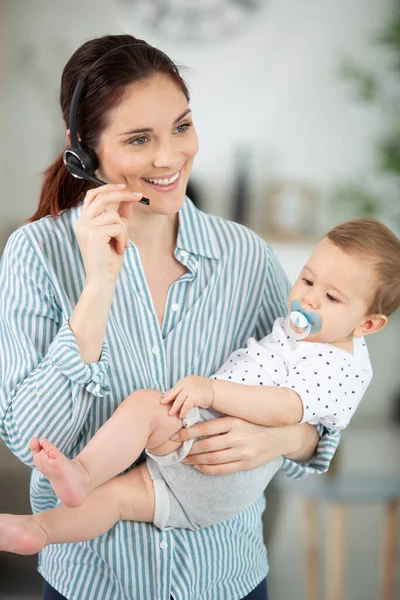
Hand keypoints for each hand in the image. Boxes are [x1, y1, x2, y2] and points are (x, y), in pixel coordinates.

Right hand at [73, 184, 142, 285]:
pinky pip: (117, 227)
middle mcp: (80, 223)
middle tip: (138, 196)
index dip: (108, 188)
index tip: (125, 187)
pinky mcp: (93, 234)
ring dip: (124, 230)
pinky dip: (123, 238)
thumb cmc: (109, 260)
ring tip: (122, 244)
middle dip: (122, 195)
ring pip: (113, 215)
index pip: (92, 196)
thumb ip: (121, 215)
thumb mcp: (116, 233)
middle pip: (101, 197)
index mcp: (82, 221)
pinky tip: (119, 250)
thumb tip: (129, 197)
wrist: (102, 281)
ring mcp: (85, 228)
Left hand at [160, 376, 213, 418]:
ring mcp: (190, 389)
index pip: (176, 387)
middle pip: (175, 392)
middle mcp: (187, 383)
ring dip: (174, 407)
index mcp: (186, 380)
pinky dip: (183, 411)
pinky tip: (181, 416)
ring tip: (170, 413)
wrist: (216, 391)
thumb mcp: (194, 386)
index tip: (164, 398)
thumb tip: (177, 395)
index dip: (170, 393)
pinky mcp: (194, 397)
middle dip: (168, 398)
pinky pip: (186, 405)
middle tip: (161, 403)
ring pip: (179, 399)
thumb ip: (186, 389)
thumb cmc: (206, 390)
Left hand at [170, 416, 294, 474]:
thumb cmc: (255, 424)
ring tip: (184, 460)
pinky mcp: (246, 464)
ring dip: (195, 461)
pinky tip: (198, 467)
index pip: (205, 428)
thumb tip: (194, 423)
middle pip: (206, 446)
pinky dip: (207, 469)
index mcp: (234, 422)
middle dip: (188, 449)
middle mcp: (238, 437)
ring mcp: (242, 452)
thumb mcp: (239, 417)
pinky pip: (222, 469)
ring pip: (212, 459)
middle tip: (176, 450)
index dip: (188, 433)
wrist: (281, 436)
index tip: (175, 435)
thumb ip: (221, 420)